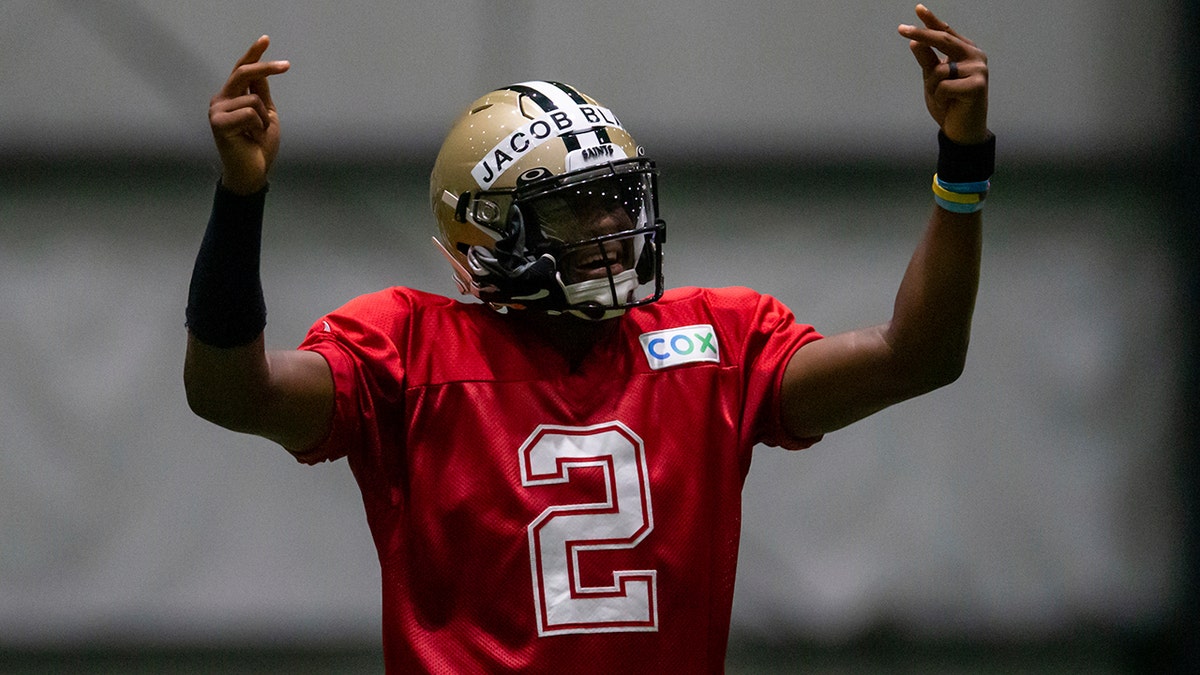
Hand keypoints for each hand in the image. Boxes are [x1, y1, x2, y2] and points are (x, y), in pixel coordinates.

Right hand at [209, 36, 289, 194]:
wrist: (253, 173)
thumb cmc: (259, 146)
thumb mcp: (266, 115)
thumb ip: (260, 93)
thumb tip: (260, 71)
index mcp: (231, 97)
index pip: (241, 69)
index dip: (253, 54)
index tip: (266, 39)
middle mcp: (220, 100)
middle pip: (244, 73)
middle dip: (266, 67)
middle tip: (287, 65)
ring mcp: (217, 111)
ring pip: (253, 99)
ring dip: (264, 119)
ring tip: (256, 134)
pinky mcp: (218, 123)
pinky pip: (250, 113)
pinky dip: (258, 126)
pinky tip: (250, 139)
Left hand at [898, 4, 988, 144]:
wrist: (962, 130)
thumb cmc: (950, 104)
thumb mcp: (933, 80)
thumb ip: (927, 61)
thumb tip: (914, 42)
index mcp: (966, 52)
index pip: (946, 33)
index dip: (932, 21)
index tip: (918, 9)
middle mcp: (975, 56)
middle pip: (943, 40)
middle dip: (921, 35)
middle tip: (901, 30)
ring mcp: (979, 70)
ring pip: (939, 70)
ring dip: (932, 88)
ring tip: (943, 99)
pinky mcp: (977, 85)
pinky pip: (943, 86)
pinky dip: (940, 97)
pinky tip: (952, 104)